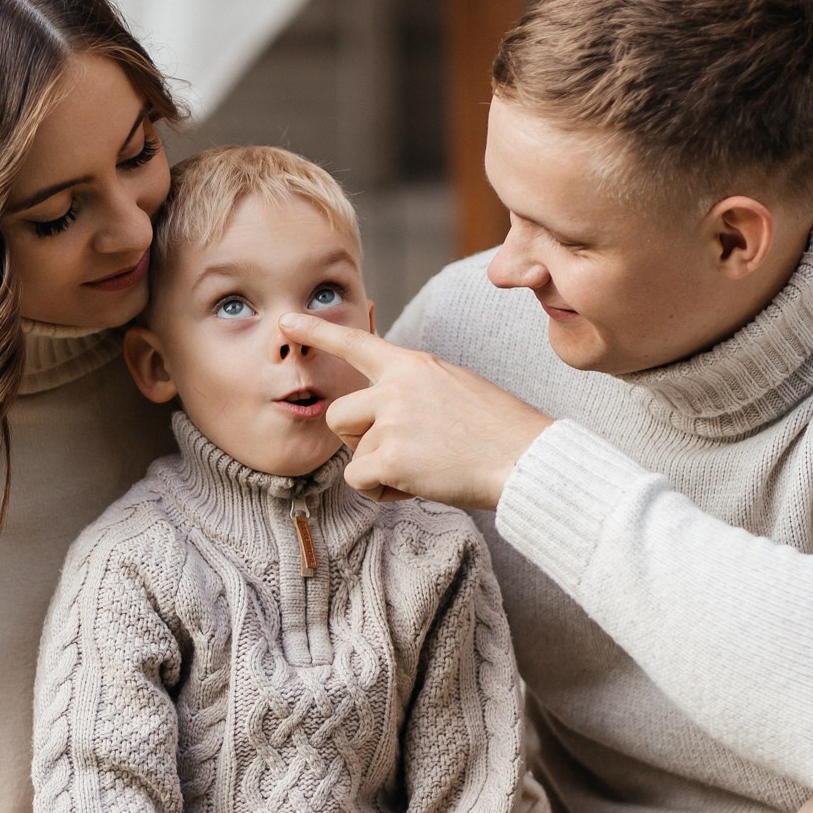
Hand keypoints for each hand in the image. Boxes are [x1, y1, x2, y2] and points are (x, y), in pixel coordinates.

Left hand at [278, 315, 550, 510]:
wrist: (525, 458)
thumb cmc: (498, 430)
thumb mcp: (455, 387)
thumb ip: (414, 390)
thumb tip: (384, 412)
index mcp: (413, 365)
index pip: (356, 343)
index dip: (318, 333)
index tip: (287, 322)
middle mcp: (396, 387)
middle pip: (338, 415)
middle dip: (359, 440)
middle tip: (400, 452)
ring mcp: (392, 420)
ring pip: (352, 453)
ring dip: (377, 468)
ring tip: (422, 467)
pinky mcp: (391, 457)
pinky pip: (360, 481)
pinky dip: (383, 491)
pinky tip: (419, 484)